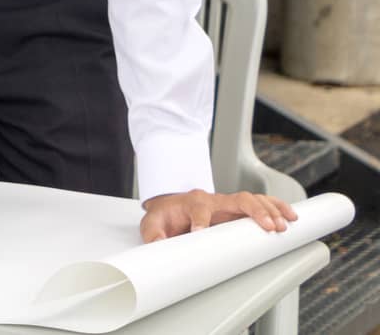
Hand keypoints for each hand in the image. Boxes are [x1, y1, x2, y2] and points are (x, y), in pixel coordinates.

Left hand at [139, 189, 298, 242]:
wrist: (170, 204)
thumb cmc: (165, 214)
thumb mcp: (152, 223)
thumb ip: (153, 234)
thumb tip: (159, 244)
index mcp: (191, 203)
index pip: (198, 208)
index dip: (199, 221)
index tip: (200, 231)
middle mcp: (213, 200)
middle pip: (236, 199)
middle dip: (254, 211)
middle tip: (268, 228)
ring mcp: (227, 203)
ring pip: (252, 199)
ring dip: (270, 210)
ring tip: (284, 225)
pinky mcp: (237, 208)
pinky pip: (260, 202)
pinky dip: (277, 206)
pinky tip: (291, 215)